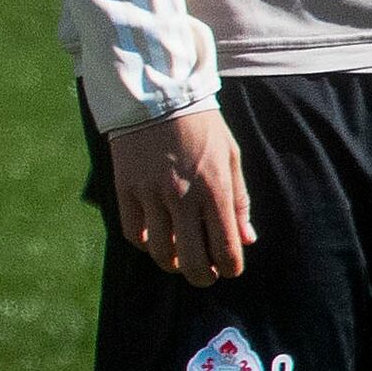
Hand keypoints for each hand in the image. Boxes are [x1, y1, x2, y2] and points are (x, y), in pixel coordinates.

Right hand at [105, 106, 252, 285]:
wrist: (158, 94)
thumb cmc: (201, 126)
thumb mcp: (231, 157)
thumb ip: (239, 200)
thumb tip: (246, 239)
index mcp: (215, 189)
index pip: (226, 247)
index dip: (230, 267)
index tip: (229, 269)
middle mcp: (183, 196)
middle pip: (192, 260)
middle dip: (202, 276)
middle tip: (204, 275)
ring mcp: (151, 194)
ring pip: (159, 251)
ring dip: (171, 263)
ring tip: (177, 260)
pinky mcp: (126, 188)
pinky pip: (132, 231)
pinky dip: (143, 243)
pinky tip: (152, 239)